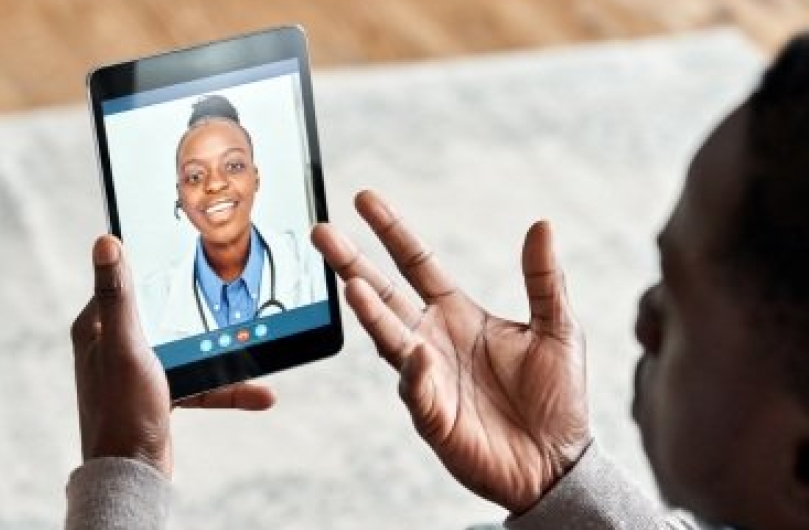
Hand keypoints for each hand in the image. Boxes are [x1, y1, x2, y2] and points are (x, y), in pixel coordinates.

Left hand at [71, 235, 274, 477]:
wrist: (132, 474)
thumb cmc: (122, 410)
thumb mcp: (125, 345)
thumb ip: (118, 296)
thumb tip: (106, 242)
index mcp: (98, 327)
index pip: (125, 281)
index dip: (155, 265)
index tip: (187, 251)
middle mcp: (115, 345)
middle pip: (166, 313)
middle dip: (203, 310)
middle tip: (232, 294)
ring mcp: (139, 370)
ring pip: (189, 348)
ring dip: (223, 354)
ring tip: (257, 349)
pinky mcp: (160, 393)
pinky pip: (199, 379)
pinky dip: (226, 386)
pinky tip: (259, 392)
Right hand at [311, 191, 589, 513]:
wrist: (558, 461)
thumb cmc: (556, 396)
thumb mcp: (557, 327)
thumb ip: (543, 279)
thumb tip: (542, 225)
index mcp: (457, 313)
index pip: (416, 263)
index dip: (391, 231)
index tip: (364, 199)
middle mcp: (432, 338)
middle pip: (384, 294)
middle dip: (353, 263)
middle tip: (322, 233)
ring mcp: (427, 376)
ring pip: (389, 338)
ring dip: (371, 313)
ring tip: (354, 285)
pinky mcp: (433, 416)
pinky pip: (417, 389)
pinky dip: (415, 372)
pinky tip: (418, 355)